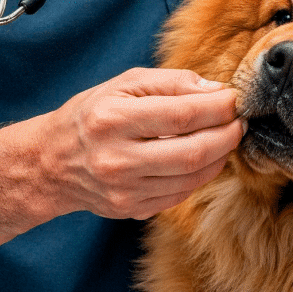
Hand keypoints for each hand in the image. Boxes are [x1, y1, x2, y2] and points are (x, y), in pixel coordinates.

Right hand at [47, 67, 245, 219]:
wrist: (52, 163)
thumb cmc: (91, 115)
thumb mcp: (123, 84)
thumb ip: (171, 82)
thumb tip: (215, 90)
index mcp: (111, 120)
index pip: (181, 115)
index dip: (218, 108)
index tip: (234, 101)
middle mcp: (116, 159)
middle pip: (192, 152)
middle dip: (227, 135)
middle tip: (240, 122)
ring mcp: (124, 190)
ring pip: (192, 177)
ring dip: (219, 157)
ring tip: (225, 138)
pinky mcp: (132, 209)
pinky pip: (181, 194)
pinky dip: (201, 175)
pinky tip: (204, 159)